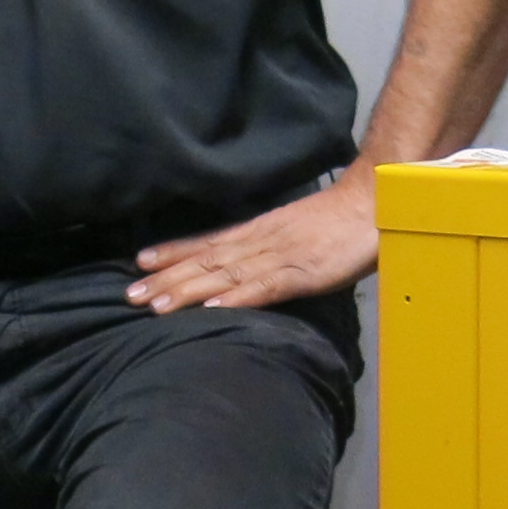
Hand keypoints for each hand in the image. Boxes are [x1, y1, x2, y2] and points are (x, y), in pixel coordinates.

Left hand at [129, 172, 379, 313]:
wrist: (378, 199)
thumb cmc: (342, 219)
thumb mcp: (299, 231)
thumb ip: (273, 249)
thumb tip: (249, 266)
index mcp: (261, 231)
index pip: (209, 243)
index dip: (174, 254)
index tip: (139, 264)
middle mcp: (262, 241)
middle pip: (207, 262)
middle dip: (167, 279)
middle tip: (128, 295)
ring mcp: (282, 256)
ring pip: (226, 276)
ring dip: (188, 291)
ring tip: (155, 306)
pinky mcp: (305, 272)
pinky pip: (267, 287)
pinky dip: (238, 298)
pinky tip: (213, 308)